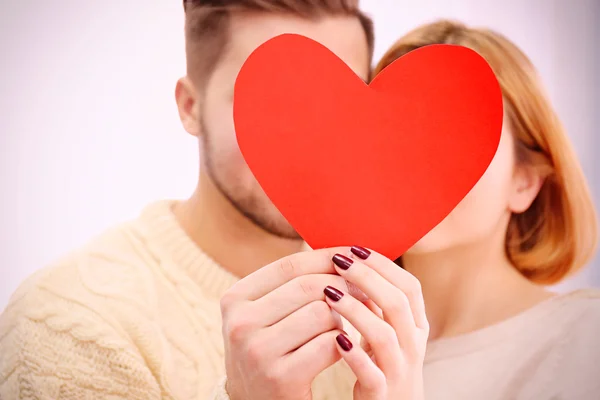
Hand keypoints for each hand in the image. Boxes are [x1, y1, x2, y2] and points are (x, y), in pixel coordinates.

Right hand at [220, 248, 362, 399]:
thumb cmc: (270, 351)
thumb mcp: (264, 316)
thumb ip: (290, 286)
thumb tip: (341, 253)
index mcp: (234, 299)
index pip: (289, 266)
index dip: (325, 258)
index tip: (352, 256)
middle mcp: (240, 323)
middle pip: (309, 286)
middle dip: (343, 287)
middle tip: (363, 293)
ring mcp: (258, 352)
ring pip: (322, 313)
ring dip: (342, 318)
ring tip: (341, 327)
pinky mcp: (281, 378)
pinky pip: (330, 344)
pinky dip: (343, 344)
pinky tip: (340, 349)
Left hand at [323, 246, 428, 399]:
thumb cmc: (379, 364)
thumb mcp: (382, 330)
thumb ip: (372, 302)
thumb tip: (346, 260)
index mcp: (415, 327)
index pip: (409, 287)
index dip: (384, 265)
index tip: (356, 249)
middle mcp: (413, 346)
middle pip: (398, 304)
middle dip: (367, 278)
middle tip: (338, 261)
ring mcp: (400, 370)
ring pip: (385, 335)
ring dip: (356, 310)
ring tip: (328, 293)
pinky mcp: (383, 393)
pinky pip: (372, 373)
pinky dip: (354, 354)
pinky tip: (335, 338)